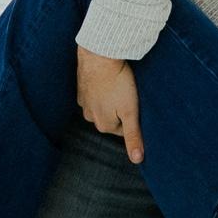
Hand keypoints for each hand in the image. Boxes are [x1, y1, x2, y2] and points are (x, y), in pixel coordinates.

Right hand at [76, 47, 143, 162]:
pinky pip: (94, 93)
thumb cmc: (118, 83)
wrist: (99, 56)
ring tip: (119, 85)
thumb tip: (137, 160)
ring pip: (102, 106)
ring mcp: (83, 103)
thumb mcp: (131, 111)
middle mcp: (90, 118)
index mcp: (104, 126)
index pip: (124, 128)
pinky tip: (108, 79)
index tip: (137, 103)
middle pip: (112, 118)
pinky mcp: (81, 89)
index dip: (133, 116)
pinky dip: (101, 88)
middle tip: (129, 92)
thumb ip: (133, 136)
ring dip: (110, 98)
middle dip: (120, 109)